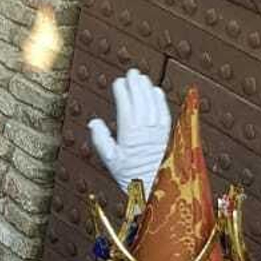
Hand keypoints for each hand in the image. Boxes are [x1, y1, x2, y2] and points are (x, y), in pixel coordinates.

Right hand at [87, 70, 171, 195]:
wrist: (153, 188)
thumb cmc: (129, 176)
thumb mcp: (110, 161)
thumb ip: (101, 140)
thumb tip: (94, 122)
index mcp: (130, 136)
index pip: (126, 107)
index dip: (122, 93)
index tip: (118, 82)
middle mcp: (146, 132)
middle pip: (141, 102)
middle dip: (136, 85)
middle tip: (132, 72)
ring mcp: (158, 133)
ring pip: (154, 105)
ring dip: (148, 90)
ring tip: (142, 77)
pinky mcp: (167, 135)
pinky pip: (165, 113)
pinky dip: (161, 101)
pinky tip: (157, 91)